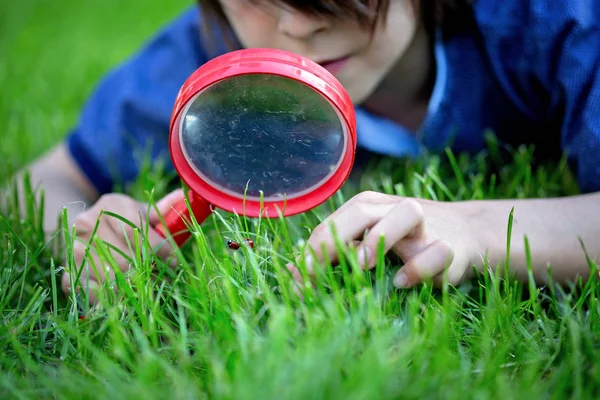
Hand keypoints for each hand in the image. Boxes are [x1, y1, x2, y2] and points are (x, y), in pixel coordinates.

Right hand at [61, 189, 184, 303]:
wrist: (84, 233)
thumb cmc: (122, 223)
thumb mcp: (141, 212)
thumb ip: (161, 210)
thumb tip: (182, 197)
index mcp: (110, 203)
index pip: (138, 228)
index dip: (161, 248)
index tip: (174, 261)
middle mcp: (87, 222)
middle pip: (128, 254)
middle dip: (152, 269)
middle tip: (166, 278)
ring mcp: (75, 248)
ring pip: (114, 275)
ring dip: (138, 286)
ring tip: (153, 287)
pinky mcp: (68, 273)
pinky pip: (96, 292)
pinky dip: (115, 297)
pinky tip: (129, 296)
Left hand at [287, 191, 479, 288]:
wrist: (465, 234)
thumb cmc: (405, 242)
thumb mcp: (368, 244)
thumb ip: (335, 254)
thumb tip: (292, 271)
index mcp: (369, 207)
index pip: (333, 222)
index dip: (312, 250)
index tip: (298, 279)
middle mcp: (395, 208)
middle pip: (362, 210)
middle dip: (333, 240)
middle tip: (314, 272)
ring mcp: (426, 225)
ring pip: (407, 213)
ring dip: (379, 238)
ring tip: (360, 265)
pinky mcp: (450, 246)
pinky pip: (436, 251)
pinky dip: (418, 267)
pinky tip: (401, 282)